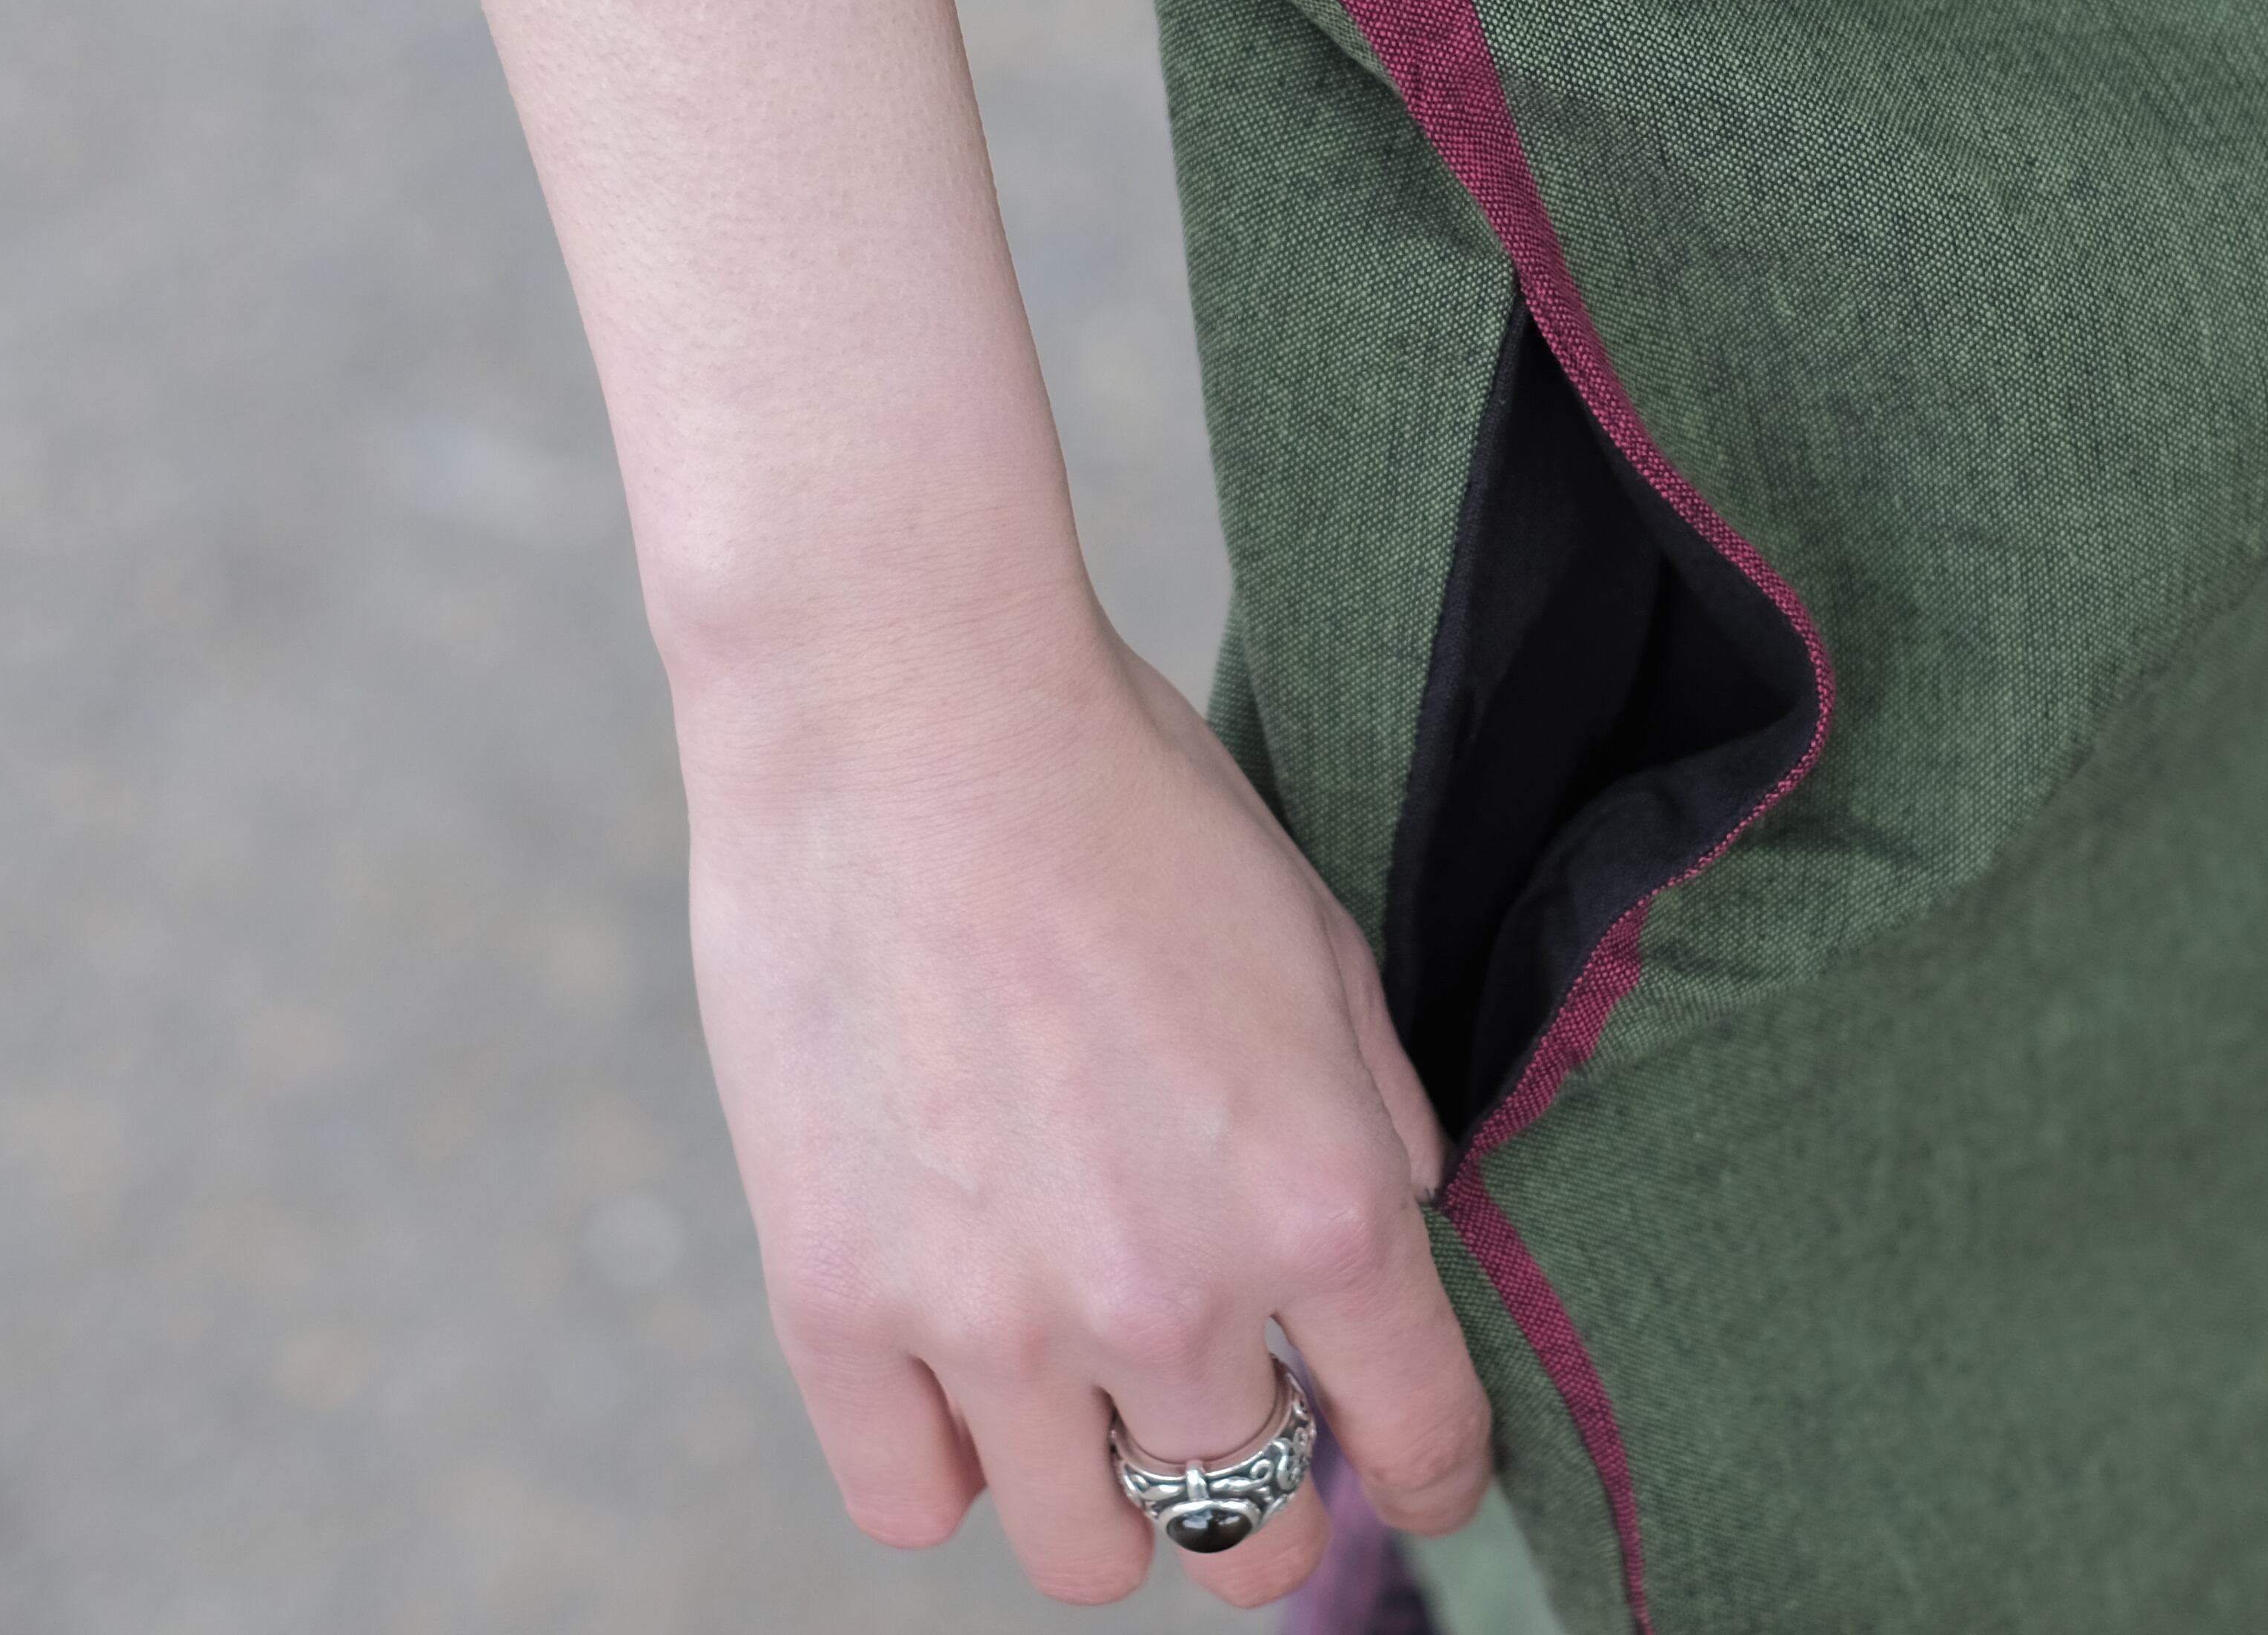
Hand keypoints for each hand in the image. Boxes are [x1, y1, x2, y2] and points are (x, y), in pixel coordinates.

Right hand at [671, 597, 1492, 1606]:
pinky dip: (946, 1462)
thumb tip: (1397, 1233)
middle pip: (1252, 1532)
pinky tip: (961, 1375)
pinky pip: (909, 1504)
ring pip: (1084, 1555)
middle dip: (1271, 1494)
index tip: (1410, 1472)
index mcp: (1317, 1205)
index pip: (1419, 1441)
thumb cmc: (1130, 800)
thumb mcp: (1319, 946)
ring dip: (1109, 1498)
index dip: (1428, 1472)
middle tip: (1241, 1422)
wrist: (915, 718)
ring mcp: (994, 1321)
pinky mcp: (839, 1304)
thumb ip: (1373, 1121)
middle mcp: (1170, 1300)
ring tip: (1091, 1401)